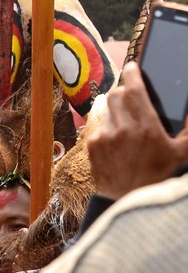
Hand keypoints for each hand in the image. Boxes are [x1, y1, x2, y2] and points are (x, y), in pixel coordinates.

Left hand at [87, 62, 187, 198]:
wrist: (130, 205)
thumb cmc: (159, 180)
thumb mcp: (182, 154)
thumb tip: (187, 110)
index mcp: (147, 128)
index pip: (134, 87)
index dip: (132, 72)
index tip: (133, 67)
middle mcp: (123, 129)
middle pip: (117, 94)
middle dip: (126, 93)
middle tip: (135, 101)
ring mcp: (105, 137)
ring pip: (108, 109)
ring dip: (118, 111)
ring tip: (129, 127)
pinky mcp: (93, 146)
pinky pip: (100, 126)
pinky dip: (109, 129)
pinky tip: (120, 143)